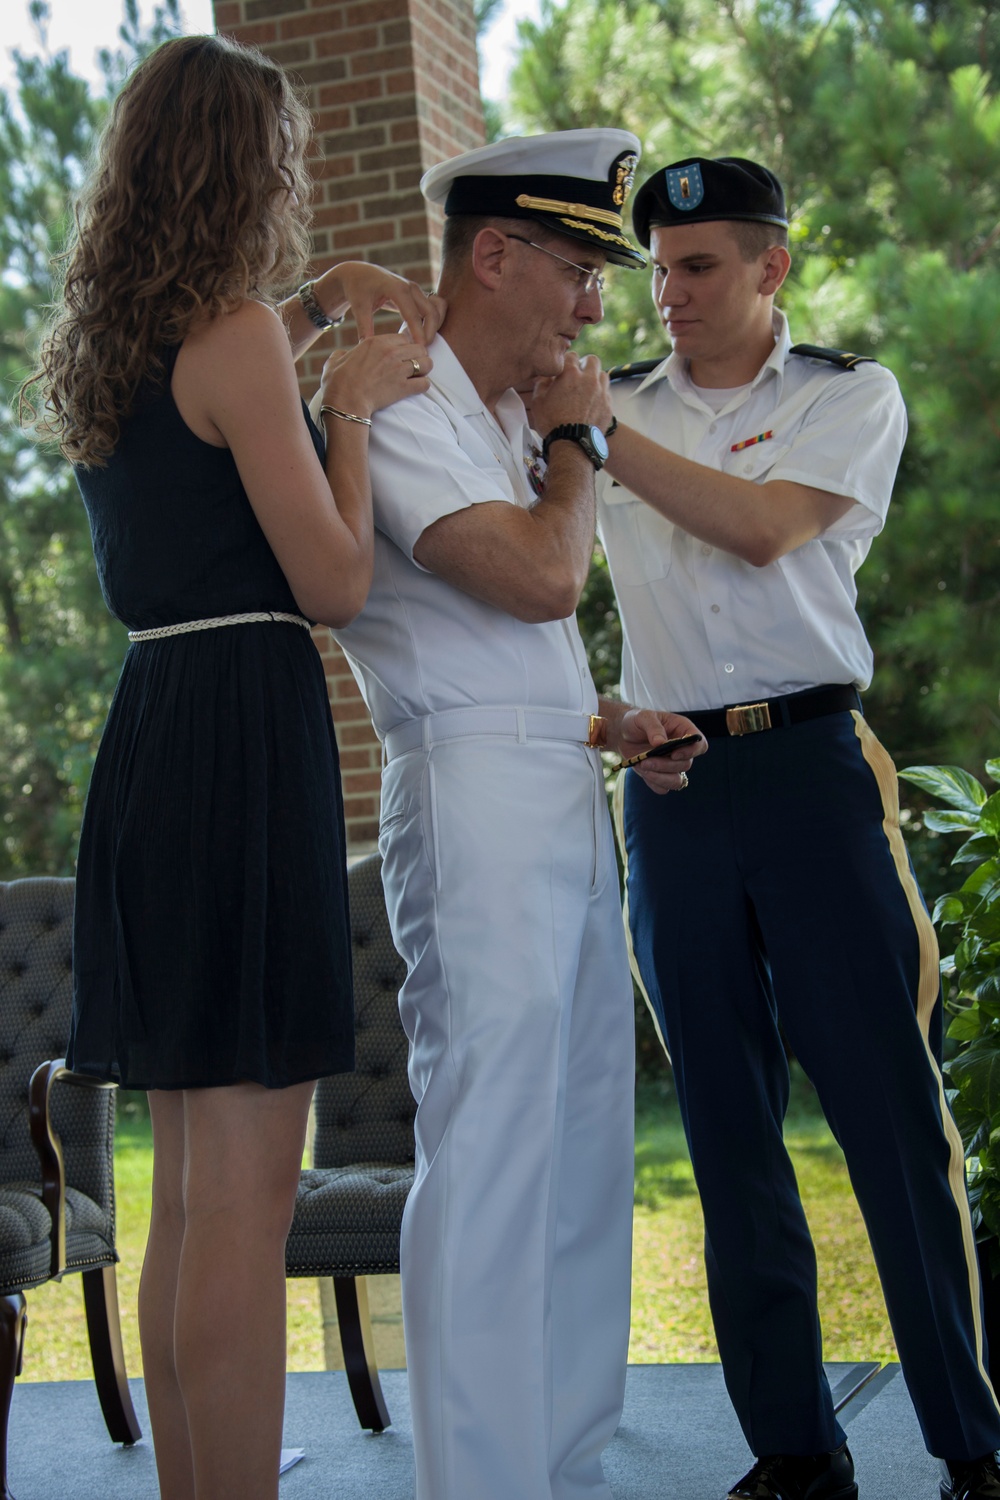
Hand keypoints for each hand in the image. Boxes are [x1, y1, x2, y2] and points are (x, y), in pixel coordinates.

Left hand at [319, 262, 445, 343]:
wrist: (359, 273)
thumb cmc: (358, 289)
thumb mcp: (359, 307)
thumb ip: (364, 326)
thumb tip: (366, 345)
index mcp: (397, 289)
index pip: (413, 315)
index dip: (418, 333)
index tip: (419, 349)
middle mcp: (410, 287)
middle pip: (431, 312)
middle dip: (430, 332)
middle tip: (421, 350)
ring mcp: (416, 289)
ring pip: (436, 309)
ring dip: (434, 327)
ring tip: (421, 342)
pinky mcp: (417, 293)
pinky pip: (434, 307)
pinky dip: (432, 321)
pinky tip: (420, 333)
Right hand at [320, 334, 430, 417]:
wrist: (344, 402)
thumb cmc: (337, 383)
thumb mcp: (334, 362)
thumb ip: (342, 354)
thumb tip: (342, 355)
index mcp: (376, 342)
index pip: (403, 337)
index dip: (405, 346)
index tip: (402, 355)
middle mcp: (391, 353)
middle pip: (419, 347)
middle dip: (418, 356)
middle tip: (413, 365)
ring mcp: (399, 370)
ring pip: (427, 363)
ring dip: (424, 370)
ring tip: (418, 376)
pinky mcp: (403, 388)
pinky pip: (425, 383)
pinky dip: (423, 386)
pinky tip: (416, 388)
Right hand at [529, 354, 611, 438]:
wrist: (572, 445)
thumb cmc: (553, 423)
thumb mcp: (538, 402)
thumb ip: (542, 384)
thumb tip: (545, 377)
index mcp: (570, 374)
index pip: (572, 356)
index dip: (567, 362)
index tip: (565, 369)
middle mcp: (589, 379)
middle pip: (592, 360)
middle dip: (585, 365)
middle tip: (579, 375)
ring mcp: (601, 392)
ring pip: (603, 375)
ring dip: (595, 378)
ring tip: (587, 389)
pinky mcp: (608, 406)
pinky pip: (607, 393)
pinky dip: (600, 395)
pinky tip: (592, 403)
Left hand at [613, 708, 706, 794]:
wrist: (623, 733)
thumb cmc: (636, 721)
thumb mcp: (643, 717)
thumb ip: (653, 728)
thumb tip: (660, 743)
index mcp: (683, 731)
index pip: (700, 745)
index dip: (692, 752)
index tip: (674, 754)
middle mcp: (681, 750)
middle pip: (686, 765)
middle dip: (666, 765)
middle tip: (646, 761)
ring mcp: (672, 765)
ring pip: (677, 781)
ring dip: (660, 778)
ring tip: (642, 767)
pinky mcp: (661, 775)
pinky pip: (663, 788)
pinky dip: (653, 783)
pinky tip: (643, 772)